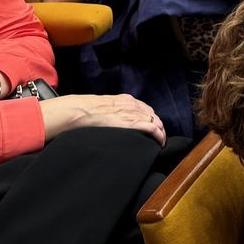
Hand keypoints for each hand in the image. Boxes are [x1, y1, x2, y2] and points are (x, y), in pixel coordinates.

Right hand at [41, 92, 164, 145]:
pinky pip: (153, 129)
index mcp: (126, 100)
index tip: (152, 128)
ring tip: (159, 143)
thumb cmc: (88, 111)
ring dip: (160, 132)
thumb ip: (113, 111)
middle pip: (153, 115)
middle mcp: (133, 105)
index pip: (145, 109)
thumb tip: (112, 120)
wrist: (83, 112)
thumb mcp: (104, 107)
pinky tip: (159, 144)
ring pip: (157, 122)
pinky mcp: (133, 123)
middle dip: (158, 126)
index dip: (151, 119)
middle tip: (158, 137)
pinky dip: (159, 136)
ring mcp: (134, 113)